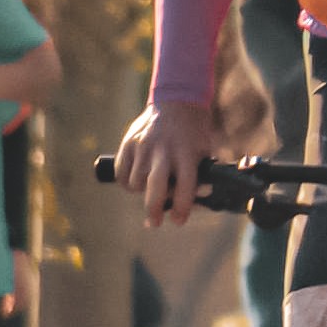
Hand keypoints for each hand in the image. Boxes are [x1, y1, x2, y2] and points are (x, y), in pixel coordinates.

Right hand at [110, 103, 219, 228]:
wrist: (177, 103)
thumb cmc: (194, 135)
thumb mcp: (204, 153)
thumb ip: (199, 177)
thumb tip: (195, 204)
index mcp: (187, 153)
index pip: (185, 185)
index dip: (182, 207)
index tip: (178, 221)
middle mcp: (163, 150)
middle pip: (154, 186)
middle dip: (153, 209)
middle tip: (154, 223)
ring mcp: (143, 145)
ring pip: (135, 183)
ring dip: (142, 193)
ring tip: (151, 190)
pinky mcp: (128, 143)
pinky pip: (121, 173)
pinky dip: (127, 183)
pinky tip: (137, 182)